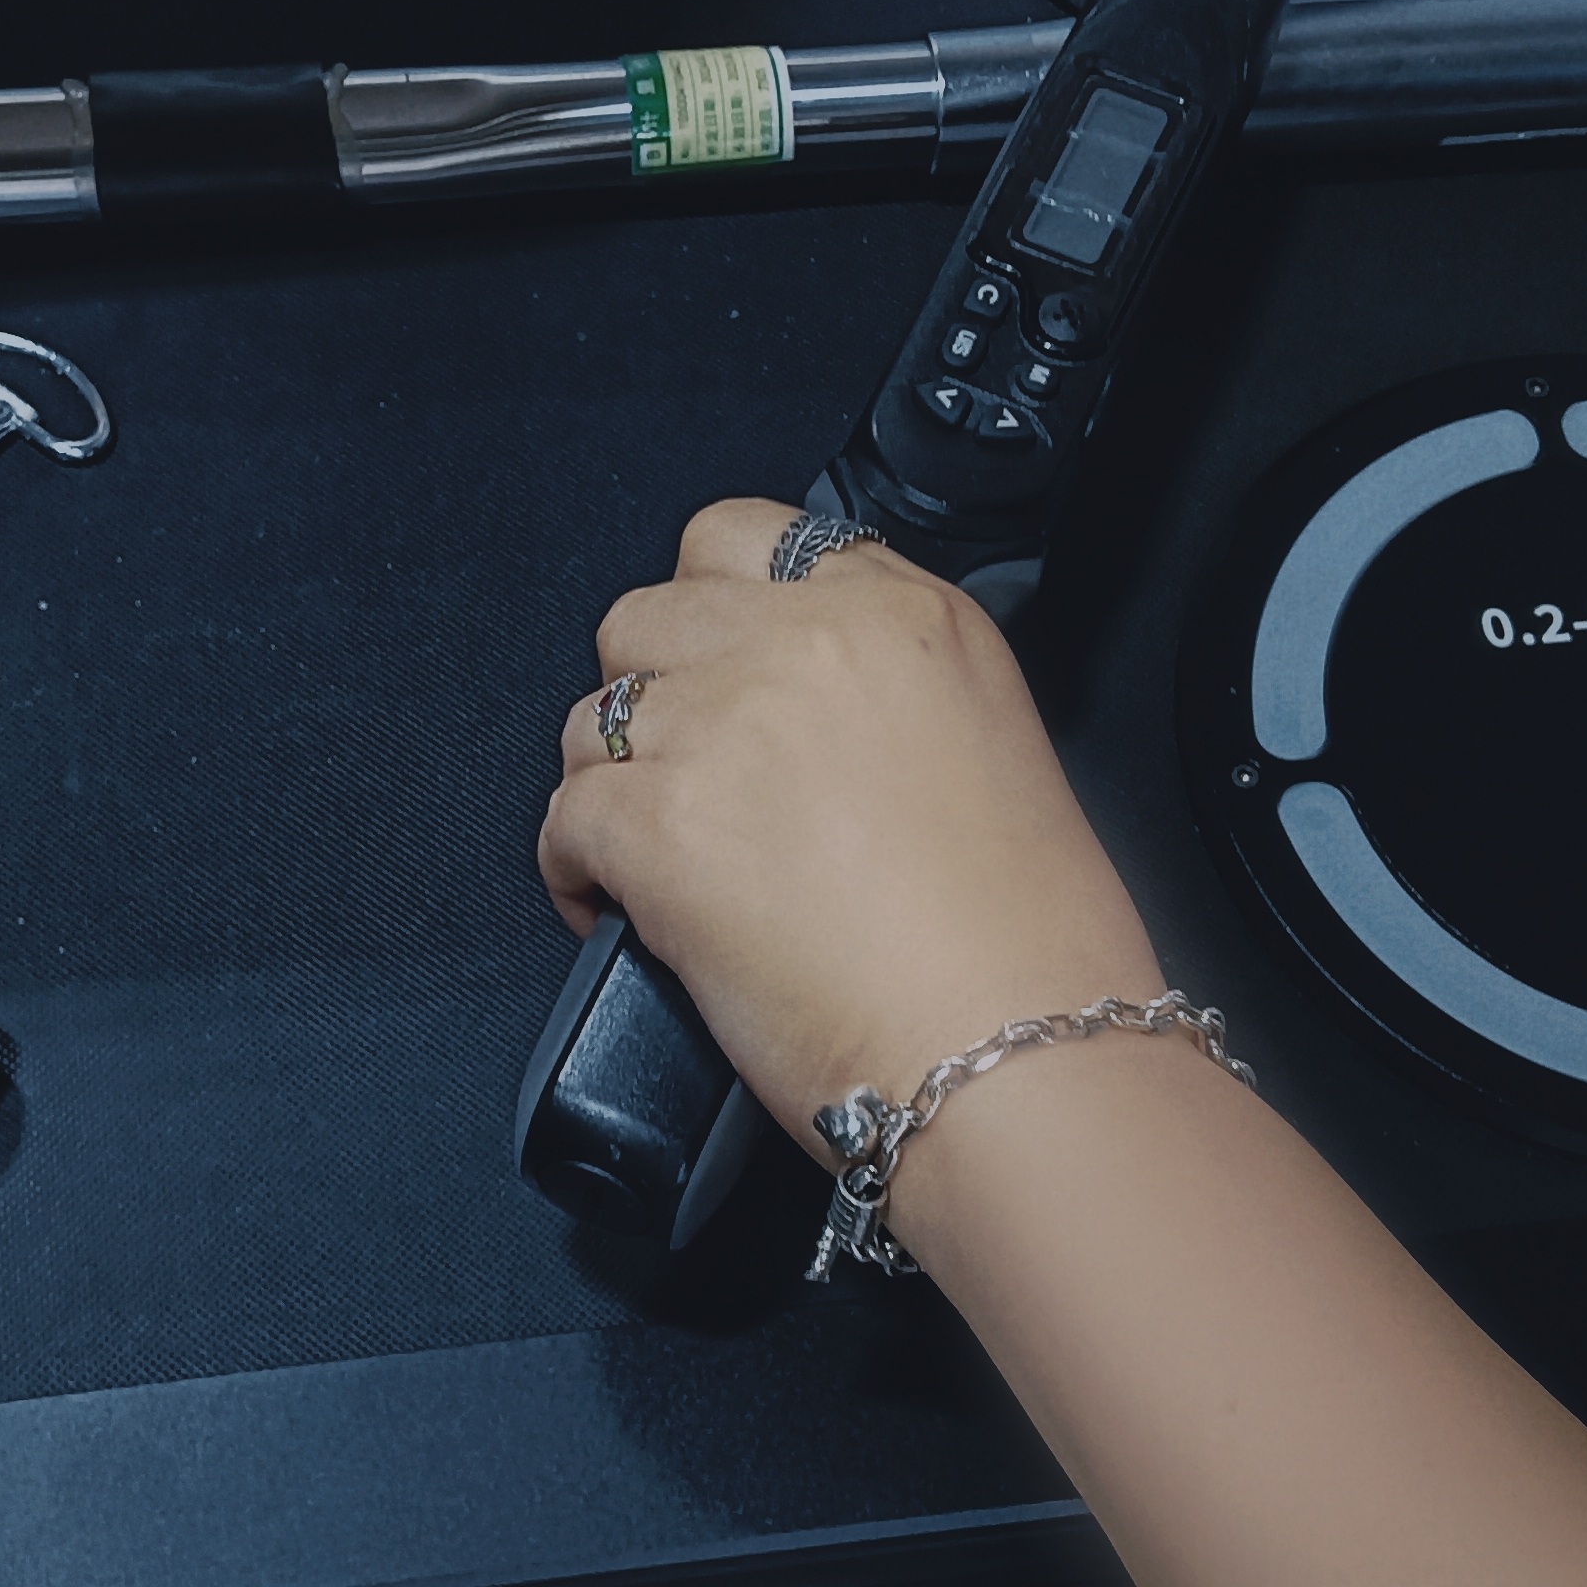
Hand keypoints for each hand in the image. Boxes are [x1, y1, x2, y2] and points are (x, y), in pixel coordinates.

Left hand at [537, 500, 1164, 1150]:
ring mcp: (723, 726)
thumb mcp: (985, 745)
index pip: (744, 538)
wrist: (1012, 1048)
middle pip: (646, 617)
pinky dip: (574, 872)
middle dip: (649, 694)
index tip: (709, 663)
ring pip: (592, 718)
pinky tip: (617, 909)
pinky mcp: (658, 822)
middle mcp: (806, 645)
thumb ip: (880, 694)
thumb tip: (795, 719)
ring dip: (609, 783)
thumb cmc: (1024, 940)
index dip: (707, 608)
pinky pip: (562, 819)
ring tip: (650, 851)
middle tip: (680, 769)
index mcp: (902, 616)